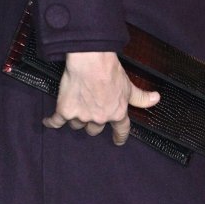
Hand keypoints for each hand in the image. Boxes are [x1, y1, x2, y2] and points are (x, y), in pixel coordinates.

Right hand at [44, 52, 159, 146]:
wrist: (91, 62)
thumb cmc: (110, 71)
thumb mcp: (129, 85)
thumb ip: (141, 96)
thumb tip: (156, 99)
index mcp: (117, 113)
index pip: (121, 130)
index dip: (119, 137)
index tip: (118, 142)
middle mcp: (99, 118)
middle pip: (94, 129)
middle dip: (93, 122)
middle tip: (90, 111)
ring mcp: (81, 116)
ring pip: (77, 125)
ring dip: (76, 118)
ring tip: (74, 107)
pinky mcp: (65, 111)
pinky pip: (56, 121)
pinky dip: (51, 122)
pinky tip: (48, 122)